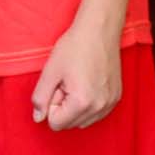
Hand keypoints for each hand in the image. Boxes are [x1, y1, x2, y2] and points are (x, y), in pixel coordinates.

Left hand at [30, 17, 122, 131]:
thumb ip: (40, 98)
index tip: (58, 84)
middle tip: (67, 81)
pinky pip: (96, 114)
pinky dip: (88, 105)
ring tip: (77, 81)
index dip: (51, 103)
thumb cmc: (74, 47)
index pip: (56, 123)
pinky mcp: (116, 98)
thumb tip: (38, 118)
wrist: (99, 30)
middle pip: (70, 124)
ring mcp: (110, 104)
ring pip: (83, 121)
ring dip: (75, 107)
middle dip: (63, 106)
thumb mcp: (50, 71)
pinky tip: (88, 83)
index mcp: (82, 103)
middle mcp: (99, 108)